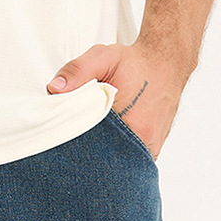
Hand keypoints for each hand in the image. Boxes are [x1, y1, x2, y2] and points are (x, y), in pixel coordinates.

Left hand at [46, 41, 184, 159]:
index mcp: (131, 122)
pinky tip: (108, 142)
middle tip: (76, 146)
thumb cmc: (134, 61)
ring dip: (106, 155)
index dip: (79, 145)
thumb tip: (54, 89)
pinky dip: (119, 153)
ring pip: (122, 162)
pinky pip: (133, 160)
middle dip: (91, 155)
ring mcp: (151, 147)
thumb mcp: (102, 58)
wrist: (166, 62)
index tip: (66, 141)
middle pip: (109, 159)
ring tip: (92, 144)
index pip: (97, 148)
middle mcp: (144, 140)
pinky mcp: (154, 147)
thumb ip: (77, 71)